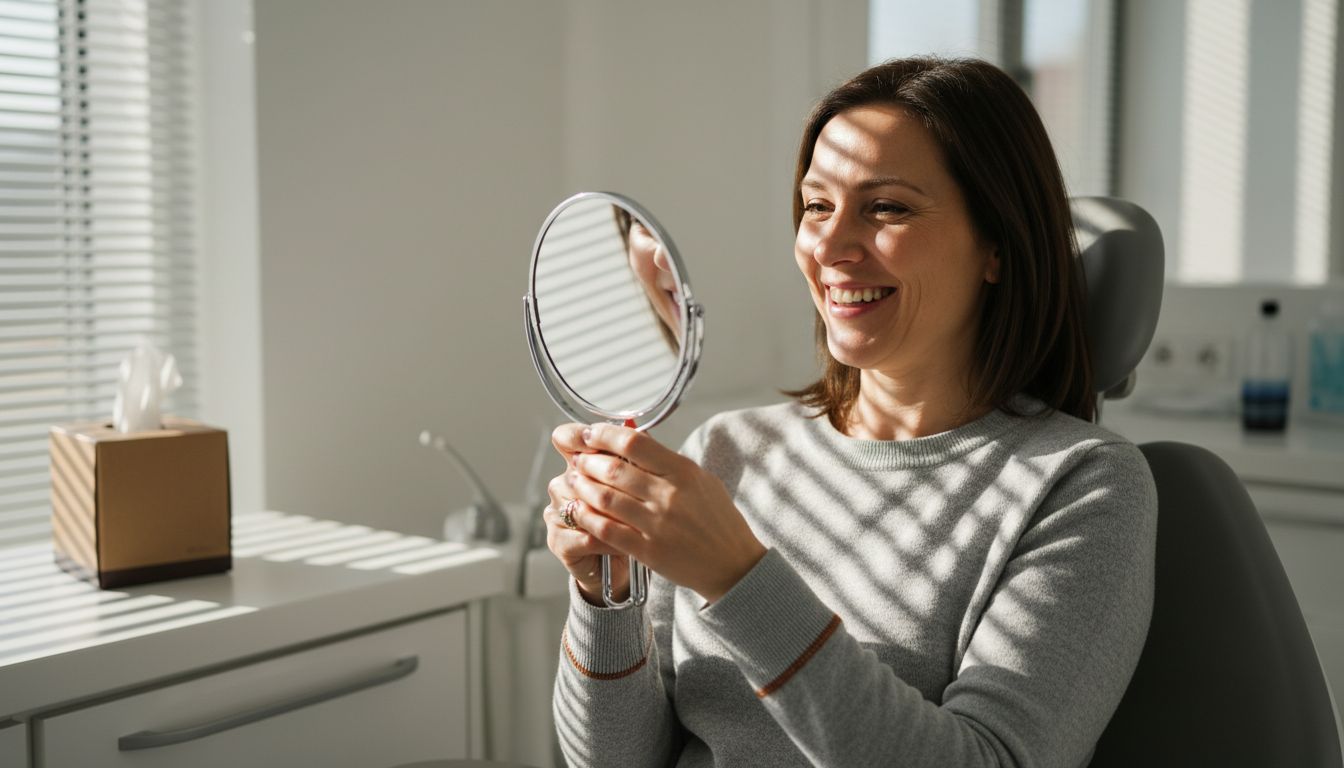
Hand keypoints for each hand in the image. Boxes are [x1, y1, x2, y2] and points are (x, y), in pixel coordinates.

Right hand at [545, 429, 628, 605]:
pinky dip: (604, 541)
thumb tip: (642, 436)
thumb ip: (635, 460)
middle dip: (604, 483)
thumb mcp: (640, 485)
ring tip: (635, 525)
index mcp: (582, 464)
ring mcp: (558, 512)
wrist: (626, 560)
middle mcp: (565, 485)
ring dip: (609, 515)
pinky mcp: (559, 541)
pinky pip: (581, 535)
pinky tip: (622, 546)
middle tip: (635, 494)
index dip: (576, 437)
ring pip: (577, 505)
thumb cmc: (634, 518)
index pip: (567, 440)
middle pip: (574, 472)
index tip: (594, 438)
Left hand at [556, 422, 766, 603]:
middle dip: (588, 461)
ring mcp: (657, 525)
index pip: (635, 443)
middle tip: (578, 459)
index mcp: (685, 472)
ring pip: (605, 499)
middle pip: (614, 470)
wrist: (733, 565)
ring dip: (583, 487)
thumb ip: (669, 463)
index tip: (591, 433)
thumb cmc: (718, 520)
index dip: (605, 435)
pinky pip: (606, 530)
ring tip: (575, 480)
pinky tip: (578, 510)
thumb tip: (635, 441)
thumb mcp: (702, 481)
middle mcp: (670, 496)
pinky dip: (587, 517)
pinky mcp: (648, 551)